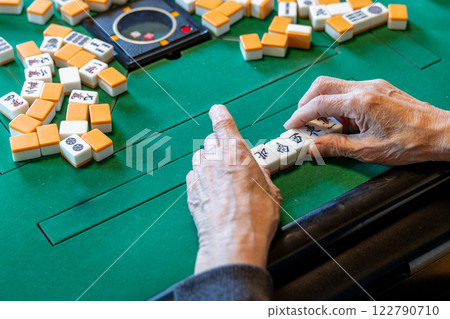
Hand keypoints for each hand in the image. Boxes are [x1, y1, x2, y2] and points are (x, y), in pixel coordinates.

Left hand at [186, 105, 281, 273]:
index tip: (216, 110)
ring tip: (221, 181)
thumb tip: (256, 171)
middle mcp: (215, 159)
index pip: (223, 124)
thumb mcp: (270, 192)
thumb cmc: (257, 216)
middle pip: (212, 142)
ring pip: (200, 158)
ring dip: (209, 164)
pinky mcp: (190, 191)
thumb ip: (261, 175)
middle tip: (231, 164)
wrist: (233, 242)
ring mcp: (200, 174)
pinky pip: (194, 177)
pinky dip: (201, 180)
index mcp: (237, 153)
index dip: (219, 115)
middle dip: (220, 148)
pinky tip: (212, 195)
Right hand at [284, 76, 449, 164]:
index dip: (300, 116)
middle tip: (302, 123)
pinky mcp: (379, 89)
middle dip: (306, 103)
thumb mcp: (368, 150)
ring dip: (322, 103)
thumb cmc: (410, 143)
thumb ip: (336, 146)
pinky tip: (343, 122)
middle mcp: (364, 88)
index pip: (319, 104)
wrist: (441, 133)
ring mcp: (372, 86)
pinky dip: (338, 103)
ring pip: (335, 86)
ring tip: (323, 127)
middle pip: (322, 86)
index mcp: (359, 102)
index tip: (291, 127)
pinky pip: (349, 90)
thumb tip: (312, 148)